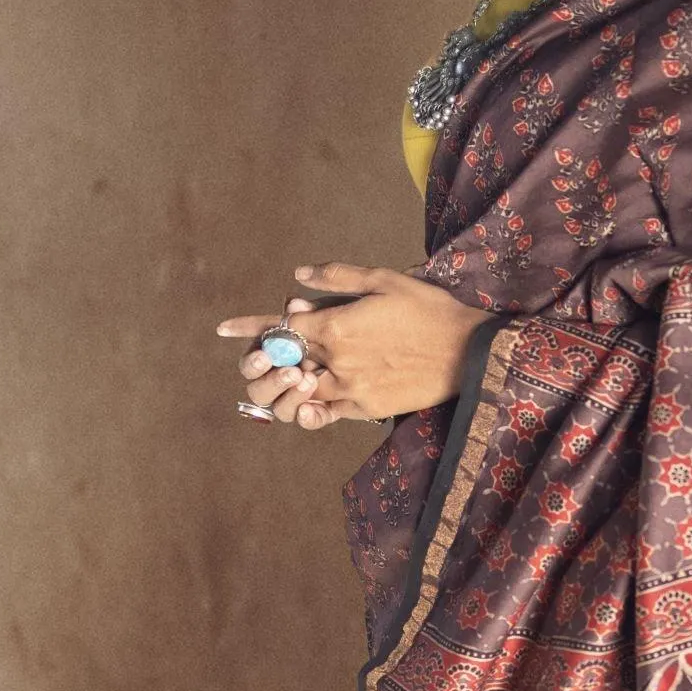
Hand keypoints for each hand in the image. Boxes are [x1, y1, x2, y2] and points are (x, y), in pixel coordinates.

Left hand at [217, 261, 485, 428]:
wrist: (468, 352)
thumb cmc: (428, 309)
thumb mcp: (385, 279)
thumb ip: (338, 277)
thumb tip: (299, 275)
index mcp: (336, 326)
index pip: (280, 328)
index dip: (250, 328)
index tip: (223, 329)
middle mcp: (336, 361)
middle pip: (282, 366)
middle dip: (262, 361)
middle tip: (257, 357)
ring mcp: (350, 389)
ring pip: (300, 393)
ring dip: (284, 386)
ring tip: (284, 378)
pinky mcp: (367, 409)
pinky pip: (327, 414)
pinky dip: (311, 409)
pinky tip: (306, 402)